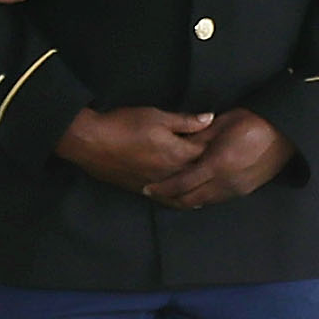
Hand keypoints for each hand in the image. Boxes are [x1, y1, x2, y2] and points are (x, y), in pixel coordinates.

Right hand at [56, 106, 214, 191]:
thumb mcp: (156, 116)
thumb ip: (185, 121)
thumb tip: (210, 119)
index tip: (229, 142)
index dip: (218, 146)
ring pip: (185, 191)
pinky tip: (188, 203)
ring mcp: (156, 184)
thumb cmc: (123, 125)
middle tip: (227, 167)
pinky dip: (180, 201)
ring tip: (213, 190)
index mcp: (178, 153)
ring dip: (199, 190)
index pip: (207, 152)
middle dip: (212, 171)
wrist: (90, 142)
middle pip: (199, 175)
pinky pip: (167, 200)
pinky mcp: (141, 189)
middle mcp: (171, 173)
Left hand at [143, 108, 293, 209]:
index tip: (147, 188)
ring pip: (204, 201)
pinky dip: (203, 198)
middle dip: (170, 198)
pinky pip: (218, 199)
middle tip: (155, 194)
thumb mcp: (220, 124)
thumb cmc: (253, 121)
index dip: (162, 188)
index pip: (182, 184)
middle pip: (190, 199)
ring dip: (187, 200)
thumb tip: (176, 143)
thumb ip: (197, 137)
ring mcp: (237, 188)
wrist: (287, 131)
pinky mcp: (246, 189)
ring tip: (171, 195)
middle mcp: (226, 181)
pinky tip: (195, 192)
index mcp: (217, 164)